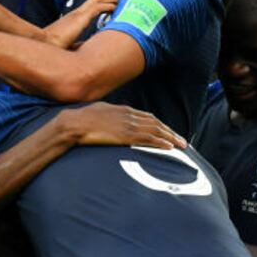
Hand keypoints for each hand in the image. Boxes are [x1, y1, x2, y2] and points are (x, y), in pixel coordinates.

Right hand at [43, 0, 118, 47]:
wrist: (41, 44)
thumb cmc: (50, 48)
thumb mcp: (65, 46)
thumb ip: (76, 46)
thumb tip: (83, 50)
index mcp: (72, 19)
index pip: (88, 7)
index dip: (100, 5)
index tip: (110, 8)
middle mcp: (75, 14)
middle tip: (119, 0)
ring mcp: (78, 14)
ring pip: (97, 0)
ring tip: (121, 0)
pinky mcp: (81, 18)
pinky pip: (98, 7)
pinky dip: (109, 6)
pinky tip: (116, 8)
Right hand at [56, 103, 186, 149]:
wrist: (74, 123)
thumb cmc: (81, 120)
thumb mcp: (97, 113)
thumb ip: (108, 117)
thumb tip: (110, 124)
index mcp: (122, 109)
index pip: (147, 117)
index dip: (160, 125)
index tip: (168, 132)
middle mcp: (129, 115)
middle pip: (155, 123)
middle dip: (170, 132)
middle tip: (182, 140)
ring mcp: (128, 125)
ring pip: (156, 130)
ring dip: (171, 138)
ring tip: (181, 145)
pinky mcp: (126, 135)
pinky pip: (148, 138)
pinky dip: (161, 142)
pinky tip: (169, 147)